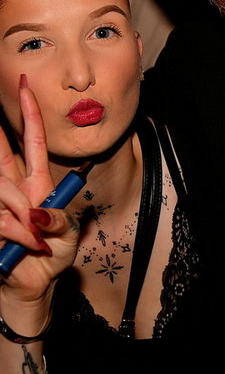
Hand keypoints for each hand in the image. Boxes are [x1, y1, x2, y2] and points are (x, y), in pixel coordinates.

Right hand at [0, 76, 79, 302]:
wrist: (33, 286)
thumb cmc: (52, 256)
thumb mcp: (68, 236)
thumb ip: (59, 222)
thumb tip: (39, 213)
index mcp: (38, 183)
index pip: (33, 141)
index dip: (30, 115)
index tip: (26, 87)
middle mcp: (15, 189)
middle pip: (2, 153)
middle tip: (7, 97)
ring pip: (2, 189)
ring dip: (20, 215)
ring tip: (35, 238)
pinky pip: (0, 220)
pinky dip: (16, 234)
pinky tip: (24, 246)